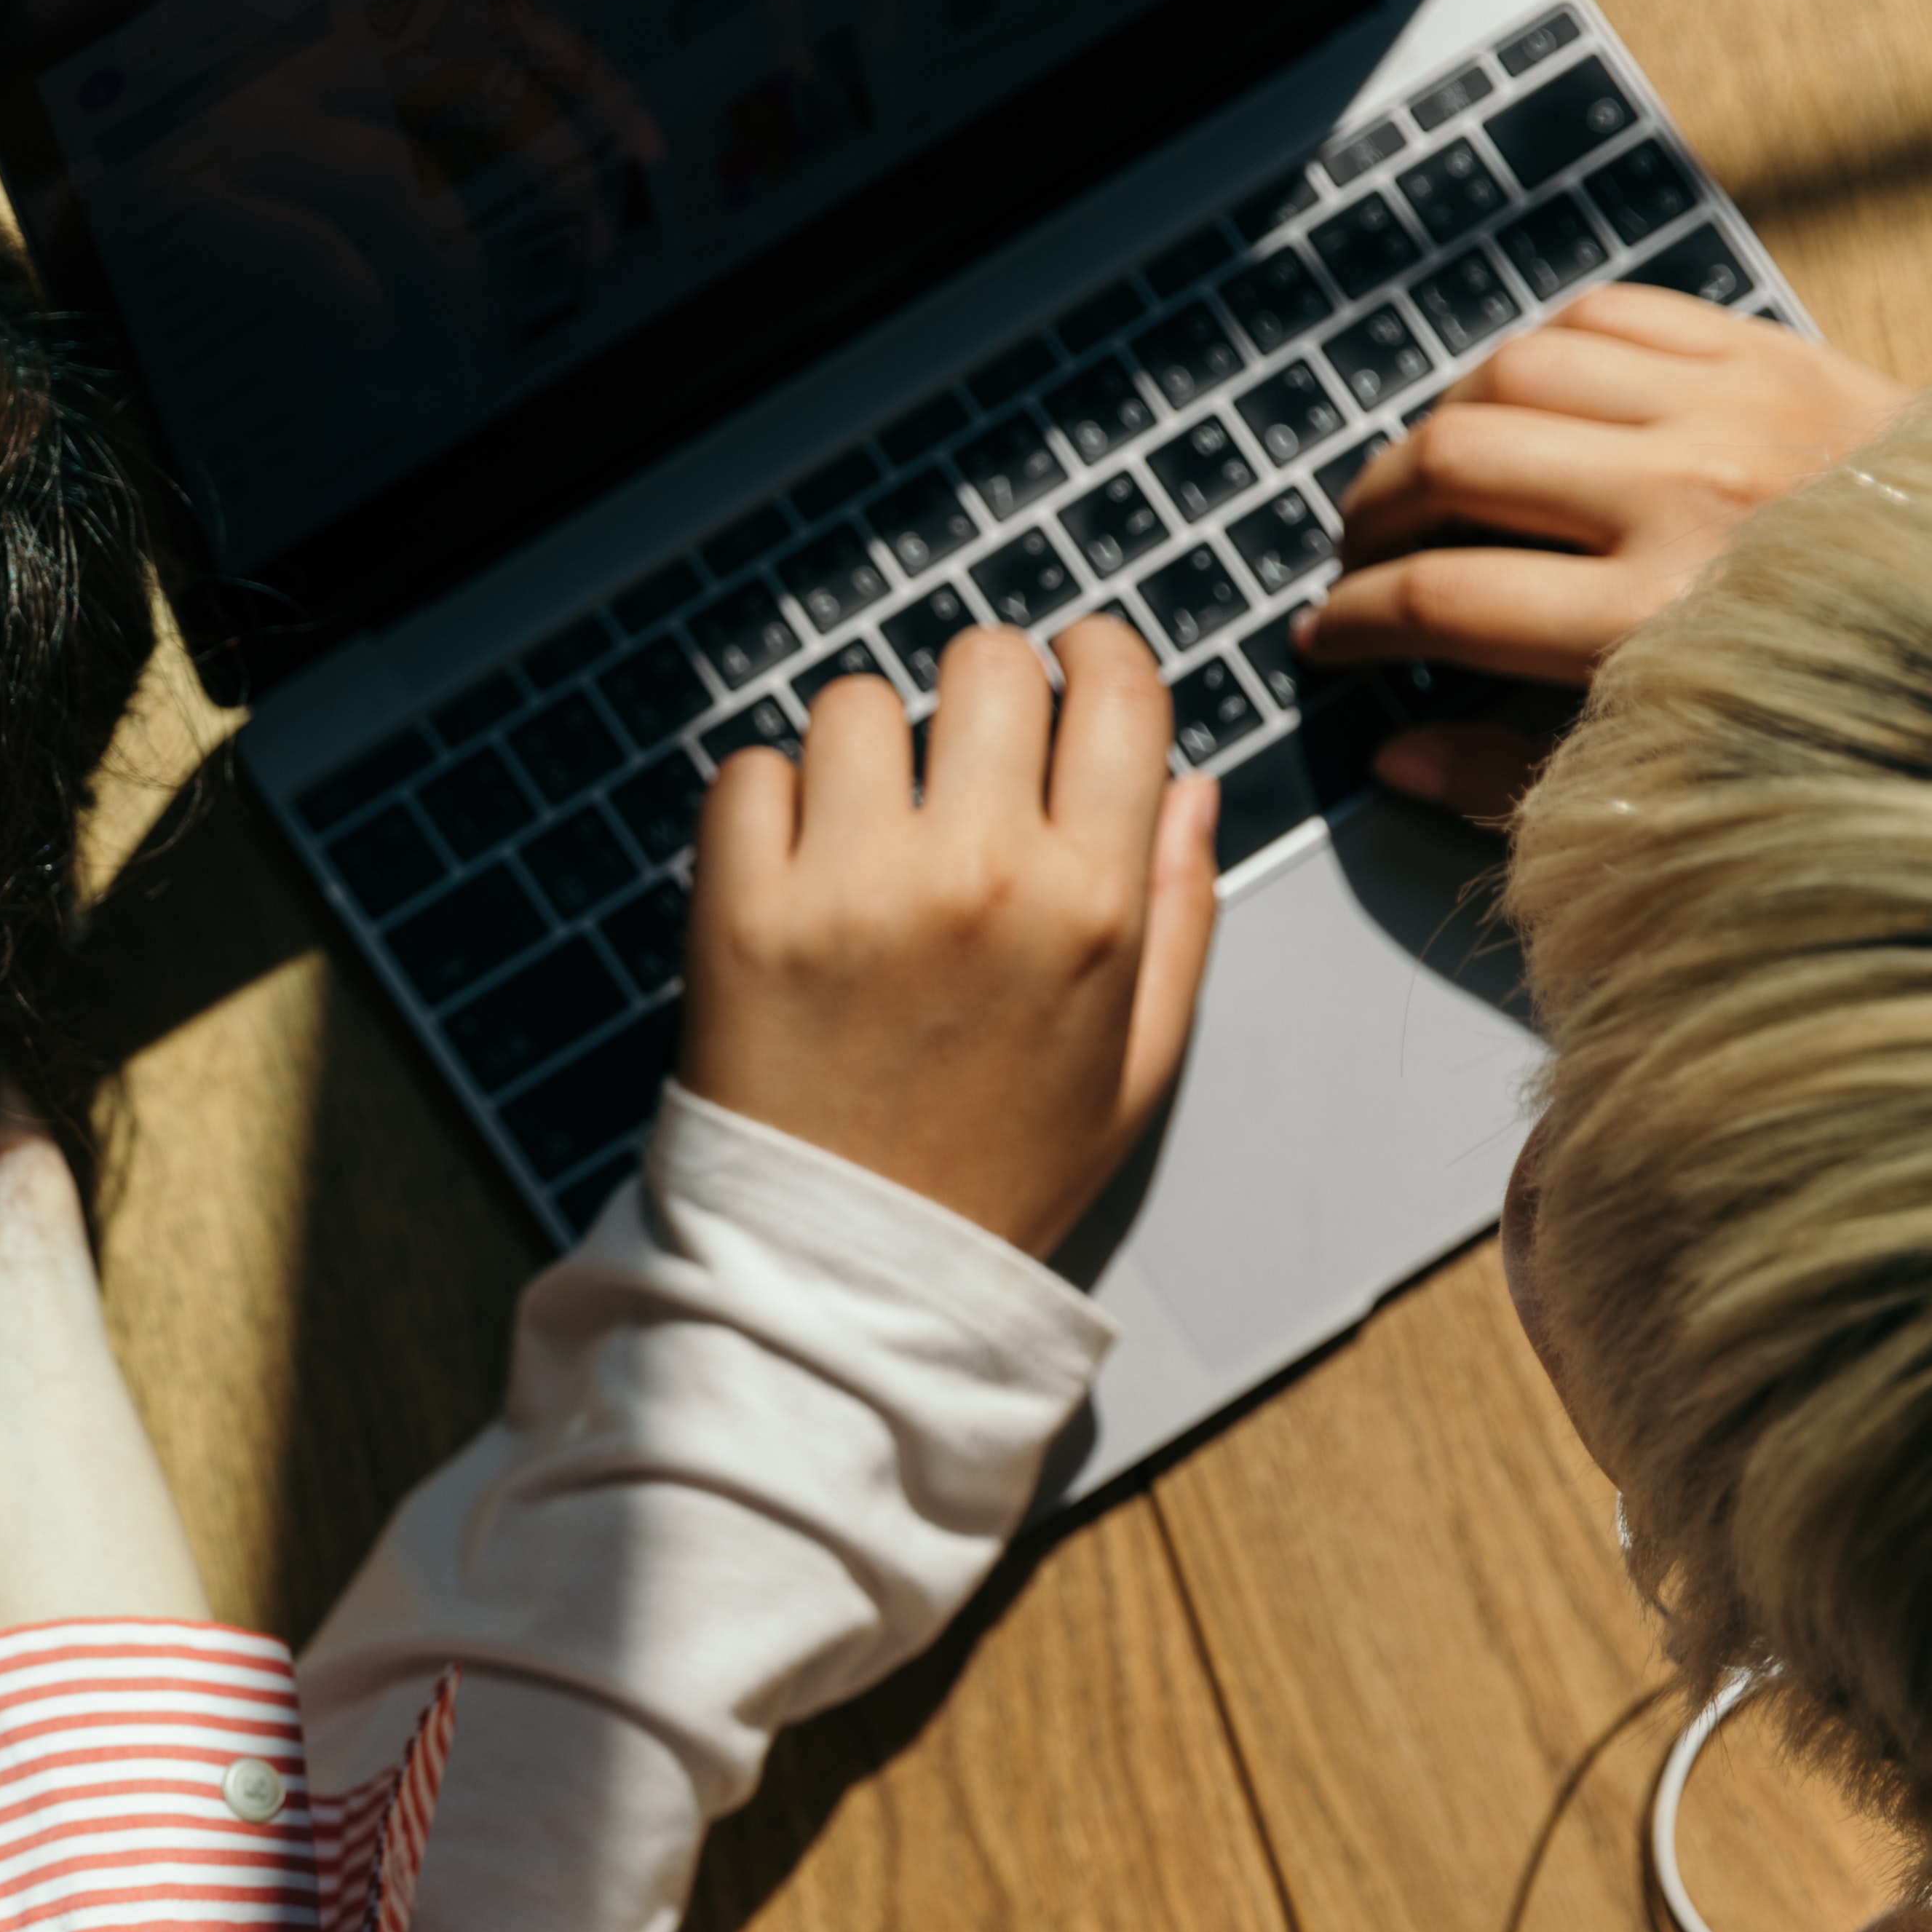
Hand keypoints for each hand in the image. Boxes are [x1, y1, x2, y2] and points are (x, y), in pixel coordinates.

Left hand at [678, 620, 1219, 1258]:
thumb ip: (1178, 910)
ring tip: (865, 832)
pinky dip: (764, 806)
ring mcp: (854, 888)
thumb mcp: (1137, 1060)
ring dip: (862, 751)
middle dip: (977, 693)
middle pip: (982, 663)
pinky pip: (748, 773)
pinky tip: (791, 874)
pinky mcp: (742, 912)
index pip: (1117, 688)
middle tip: (958, 761)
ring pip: (856, 705)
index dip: (1091, 657)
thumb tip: (1189, 782)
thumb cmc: (996, 1168)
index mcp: (1091, 905)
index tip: (1064, 670)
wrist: (852, 1274)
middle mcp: (981, 875)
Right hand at [1295, 286, 1908, 817]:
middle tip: (1357, 553)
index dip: (1354, 619)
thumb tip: (1396, 757)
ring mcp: (1728, 409)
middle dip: (1372, 512)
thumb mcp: (1678, 777)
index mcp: (1656, 622)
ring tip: (1424, 476)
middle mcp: (1684, 499)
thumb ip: (1522, 777)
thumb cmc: (1840, 702)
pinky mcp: (1765, 350)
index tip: (1327, 639)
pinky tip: (1521, 406)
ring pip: (1513, 374)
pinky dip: (1538, 354)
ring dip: (1440, 422)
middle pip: (1456, 465)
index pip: (1441, 598)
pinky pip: (1602, 316)